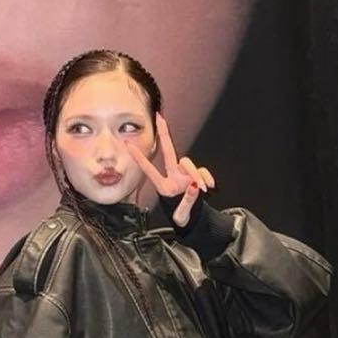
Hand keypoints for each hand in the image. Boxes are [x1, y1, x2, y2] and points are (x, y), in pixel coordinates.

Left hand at [125, 112, 215, 228]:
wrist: (194, 220)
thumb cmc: (182, 217)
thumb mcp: (182, 214)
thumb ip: (188, 200)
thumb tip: (194, 186)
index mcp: (164, 186)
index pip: (149, 169)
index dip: (139, 158)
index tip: (128, 145)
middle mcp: (173, 176)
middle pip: (169, 151)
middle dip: (164, 134)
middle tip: (159, 117)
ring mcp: (185, 175)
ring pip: (189, 164)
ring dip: (196, 174)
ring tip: (203, 189)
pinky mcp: (197, 175)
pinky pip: (202, 171)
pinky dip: (207, 178)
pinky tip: (209, 187)